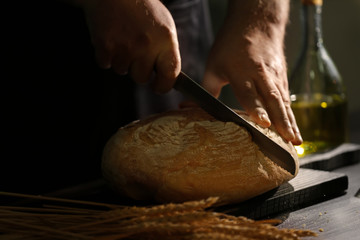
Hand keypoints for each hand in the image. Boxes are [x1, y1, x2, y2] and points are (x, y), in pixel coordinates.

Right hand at [80, 0, 180, 92]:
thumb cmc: (142, 9)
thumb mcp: (164, 26)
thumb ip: (167, 52)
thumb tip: (167, 78)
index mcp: (165, 40)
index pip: (170, 75)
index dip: (163, 85)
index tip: (158, 86)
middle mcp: (146, 45)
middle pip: (141, 78)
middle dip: (138, 69)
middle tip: (135, 50)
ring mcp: (124, 47)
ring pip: (122, 71)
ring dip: (121, 60)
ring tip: (123, 39)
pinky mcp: (104, 46)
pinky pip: (105, 64)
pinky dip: (106, 55)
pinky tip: (111, 38)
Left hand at [202, 0, 301, 144]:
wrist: (256, 22)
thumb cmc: (231, 44)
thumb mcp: (214, 64)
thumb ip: (206, 88)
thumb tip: (188, 107)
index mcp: (242, 71)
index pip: (250, 93)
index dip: (257, 109)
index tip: (264, 124)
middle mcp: (262, 74)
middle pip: (273, 100)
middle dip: (282, 121)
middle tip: (288, 141)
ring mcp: (275, 76)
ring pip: (284, 101)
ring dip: (291, 121)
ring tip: (296, 140)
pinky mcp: (282, 77)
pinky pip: (287, 97)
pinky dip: (291, 114)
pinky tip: (293, 128)